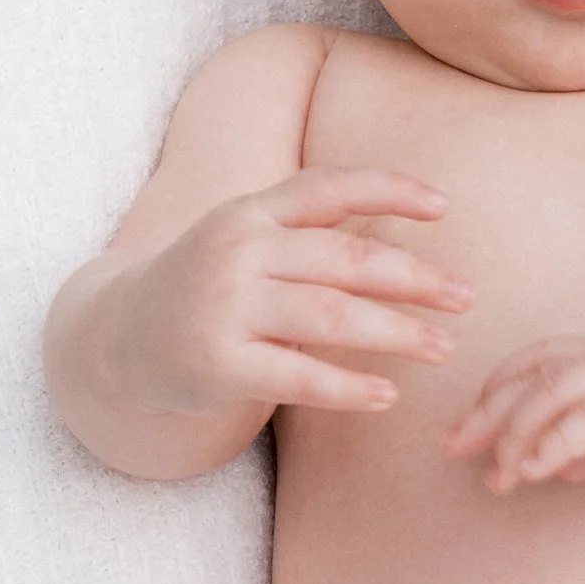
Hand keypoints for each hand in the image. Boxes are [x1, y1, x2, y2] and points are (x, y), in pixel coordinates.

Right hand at [107, 169, 468, 416]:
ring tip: (443, 347)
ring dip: (396, 332)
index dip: (388, 190)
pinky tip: (389, 395)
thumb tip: (409, 250)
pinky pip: (297, 376)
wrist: (118, 338)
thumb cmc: (208, 289)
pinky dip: (348, 386)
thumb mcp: (246, 243)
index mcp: (250, 212)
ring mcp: (225, 306)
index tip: (444, 207)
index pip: (327, 188)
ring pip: (329, 316)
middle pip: (343, 258)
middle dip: (414, 278)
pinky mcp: (218, 363)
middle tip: (466, 297)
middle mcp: (238, 251)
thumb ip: (309, 237)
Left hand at [444, 331, 584, 491]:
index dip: (496, 391)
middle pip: (537, 371)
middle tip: (451, 450)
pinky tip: (538, 469)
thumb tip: (557, 465)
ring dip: (517, 432)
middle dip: (487, 411)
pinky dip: (559, 440)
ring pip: (559, 389)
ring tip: (498, 474)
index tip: (467, 432)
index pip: (541, 360)